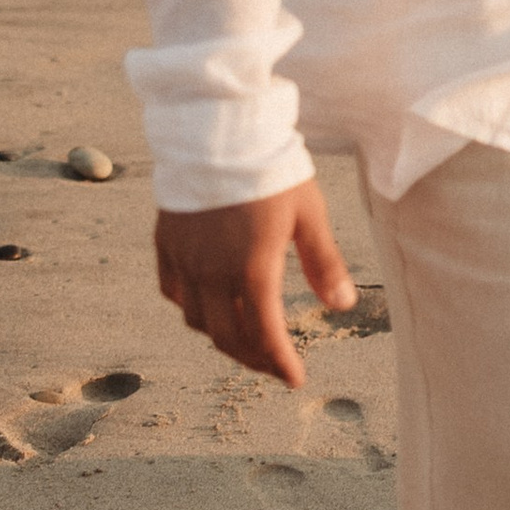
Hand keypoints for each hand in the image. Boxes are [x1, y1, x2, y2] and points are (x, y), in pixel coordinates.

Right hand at [155, 178, 356, 385]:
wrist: (217, 130)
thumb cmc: (271, 168)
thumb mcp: (308, 214)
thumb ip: (324, 262)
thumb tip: (344, 305)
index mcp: (252, 269)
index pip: (264, 335)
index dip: (280, 363)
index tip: (295, 379)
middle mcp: (212, 273)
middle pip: (227, 338)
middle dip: (253, 359)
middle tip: (274, 365)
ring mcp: (185, 259)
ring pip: (197, 321)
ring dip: (223, 338)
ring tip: (246, 339)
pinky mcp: (166, 243)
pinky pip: (174, 292)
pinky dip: (192, 309)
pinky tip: (209, 307)